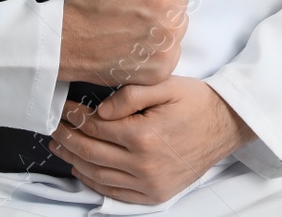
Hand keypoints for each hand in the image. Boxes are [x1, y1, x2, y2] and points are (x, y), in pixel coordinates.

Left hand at [48, 76, 253, 204]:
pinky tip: (83, 169)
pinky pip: (115, 193)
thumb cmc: (197, 102)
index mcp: (144, 136)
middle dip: (67, 139)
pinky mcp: (154, 195)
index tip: (63, 108)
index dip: (74, 117)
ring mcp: (149, 184)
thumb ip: (131, 95)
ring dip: (74, 161)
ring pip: (98, 176)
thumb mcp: (167, 85)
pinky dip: (93, 182)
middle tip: (54, 128)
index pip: (95, 128)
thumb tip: (100, 111)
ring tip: (61, 146)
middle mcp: (143, 165)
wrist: (227, 125)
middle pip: (91, 153)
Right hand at [59, 0, 188, 85]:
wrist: (62, 45)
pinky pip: (172, 48)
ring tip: (131, 22)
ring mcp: (166, 51)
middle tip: (130, 3)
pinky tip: (135, 41)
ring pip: (177, 22)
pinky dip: (157, 45)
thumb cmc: (81, 5)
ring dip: (161, 19)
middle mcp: (169, 26)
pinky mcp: (160, 70)